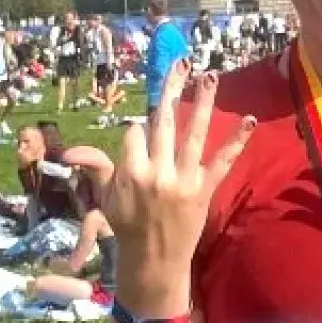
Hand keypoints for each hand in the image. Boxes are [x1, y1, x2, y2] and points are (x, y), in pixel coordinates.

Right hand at [90, 60, 254, 312]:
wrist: (153, 261)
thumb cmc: (126, 227)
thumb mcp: (106, 198)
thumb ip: (97, 167)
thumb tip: (71, 149)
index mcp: (130, 172)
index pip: (137, 132)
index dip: (139, 130)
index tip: (142, 133)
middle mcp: (157, 172)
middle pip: (165, 121)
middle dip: (171, 88)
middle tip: (181, 61)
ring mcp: (183, 181)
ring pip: (194, 133)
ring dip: (203, 102)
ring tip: (210, 75)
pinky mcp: (204, 191)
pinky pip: (223, 162)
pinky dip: (236, 141)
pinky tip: (249, 120)